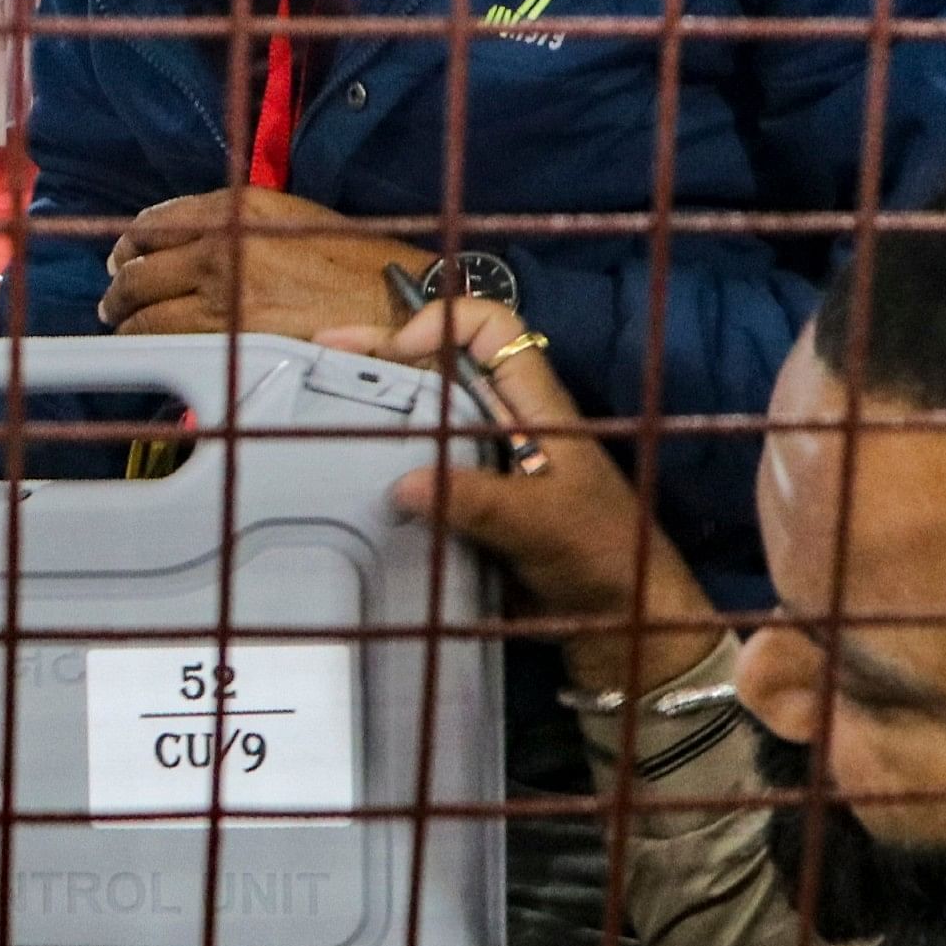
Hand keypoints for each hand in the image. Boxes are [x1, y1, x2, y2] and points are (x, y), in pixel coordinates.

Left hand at [101, 187, 427, 336]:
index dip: (132, 242)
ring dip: (125, 318)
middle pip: (140, 265)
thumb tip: (195, 247)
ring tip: (122, 324)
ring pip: (144, 308)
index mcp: (238, 207)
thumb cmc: (356, 265)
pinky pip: (166, 341)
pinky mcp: (228, 335)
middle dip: (120, 284)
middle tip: (114, 299)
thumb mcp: (294, 219)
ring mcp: (221, 291)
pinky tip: (147, 346)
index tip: (125, 255)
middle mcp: (221, 243)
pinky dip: (148, 342)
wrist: (394, 305)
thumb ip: (241, 226)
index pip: (157, 221)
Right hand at [316, 298, 724, 699]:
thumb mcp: (542, 523)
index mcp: (537, 406)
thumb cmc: (603, 557)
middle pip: (444, 364)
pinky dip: (386, 460)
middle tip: (320, 355)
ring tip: (318, 404)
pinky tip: (348, 473)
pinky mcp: (476, 505)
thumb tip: (402, 485)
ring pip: (429, 415)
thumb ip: (477, 501)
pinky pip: (425, 468)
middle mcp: (509, 424)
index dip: (444, 323)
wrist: (627, 622)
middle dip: (385, 352)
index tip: (396, 354)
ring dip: (378, 404)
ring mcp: (490, 464)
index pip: (492, 329)